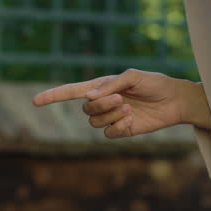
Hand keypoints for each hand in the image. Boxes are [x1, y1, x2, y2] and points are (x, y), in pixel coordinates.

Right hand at [32, 69, 206, 137]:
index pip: (71, 92)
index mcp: (101, 86)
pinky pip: (109, 134)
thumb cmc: (155, 83)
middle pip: (86, 109)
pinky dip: (118, 127)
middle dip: (101, 105)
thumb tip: (89, 97)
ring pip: (95, 123)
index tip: (35, 101)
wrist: (175, 100)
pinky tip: (131, 121)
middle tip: (121, 99)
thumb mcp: (133, 76)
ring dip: (110, 115)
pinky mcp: (122, 130)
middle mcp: (103, 103)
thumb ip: (110, 84)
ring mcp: (112, 118)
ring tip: (129, 108)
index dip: (53, 96)